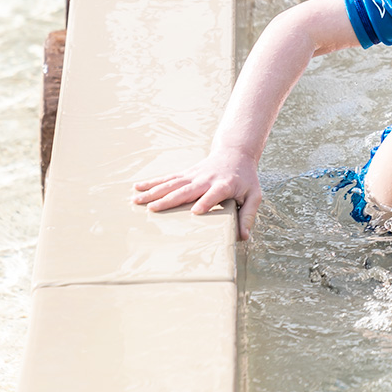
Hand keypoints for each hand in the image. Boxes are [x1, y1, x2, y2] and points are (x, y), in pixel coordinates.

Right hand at [133, 149, 262, 239]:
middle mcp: (206, 179)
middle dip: (169, 200)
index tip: (195, 212)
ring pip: (172, 184)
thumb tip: (243, 237)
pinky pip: (168, 178)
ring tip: (137, 200)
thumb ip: (249, 215)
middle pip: (186, 190)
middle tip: (152, 209)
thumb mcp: (254, 195)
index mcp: (224, 185)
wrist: (236, 153)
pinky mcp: (186, 174)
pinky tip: (137, 187)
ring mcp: (194, 176)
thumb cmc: (246, 178)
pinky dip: (152, 182)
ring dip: (154, 192)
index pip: (214, 194)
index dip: (206, 202)